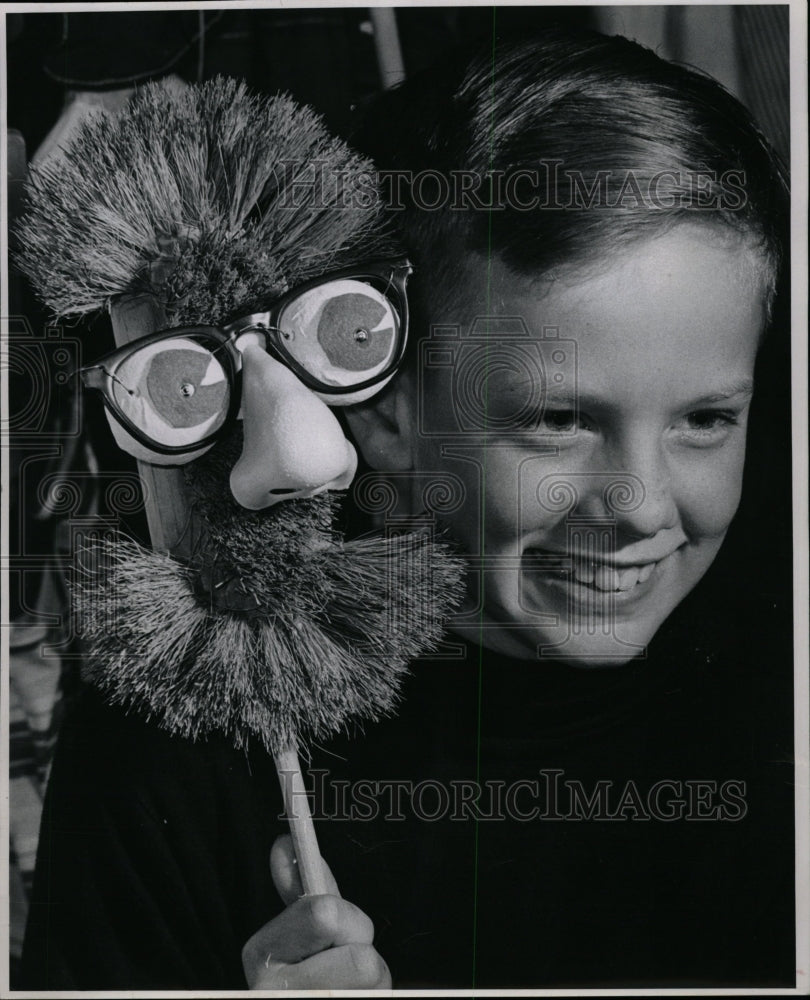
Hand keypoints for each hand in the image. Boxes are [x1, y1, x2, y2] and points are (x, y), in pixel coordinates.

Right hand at [242, 834, 390, 989]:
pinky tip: (351, 997)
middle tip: (345, 961)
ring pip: (376, 980)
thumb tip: (285, 846)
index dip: (345, 920)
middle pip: (362, 959)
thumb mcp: (303, 931)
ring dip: (375, 980)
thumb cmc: (314, 972)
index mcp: (262, 953)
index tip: (334, 923)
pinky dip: (375, 995)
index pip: (324, 915)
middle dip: (364, 950)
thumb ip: (301, 890)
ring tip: (350, 986)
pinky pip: (379, 996)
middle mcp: (273, 991)